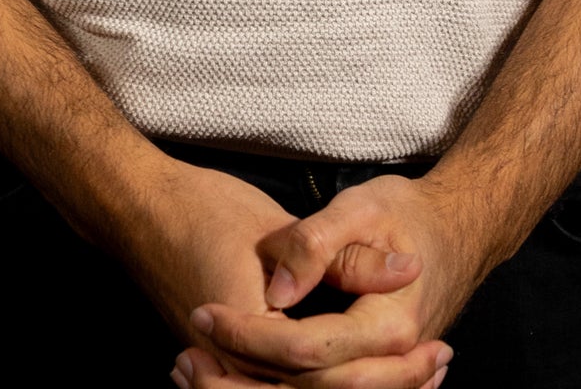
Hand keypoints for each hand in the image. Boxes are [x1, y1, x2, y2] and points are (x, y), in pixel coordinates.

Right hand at [121, 157, 421, 379]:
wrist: (140, 211)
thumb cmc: (201, 209)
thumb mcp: (274, 225)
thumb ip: (337, 254)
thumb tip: (405, 269)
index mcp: (250, 332)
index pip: (325, 365)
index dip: (386, 359)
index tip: (434, 345)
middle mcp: (237, 364)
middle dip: (384, 385)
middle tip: (440, 364)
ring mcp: (230, 367)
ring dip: (361, 388)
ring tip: (420, 373)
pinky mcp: (231, 362)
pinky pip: (284, 387)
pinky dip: (324, 384)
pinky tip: (362, 369)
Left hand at [180, 171, 479, 387]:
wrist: (455, 232)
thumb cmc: (408, 214)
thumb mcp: (363, 206)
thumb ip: (318, 243)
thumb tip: (278, 291)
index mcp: (387, 326)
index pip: (304, 350)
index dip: (247, 335)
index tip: (201, 310)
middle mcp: (384, 363)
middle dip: (236, 381)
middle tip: (182, 359)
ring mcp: (376, 376)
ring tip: (190, 372)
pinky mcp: (364, 376)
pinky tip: (233, 376)